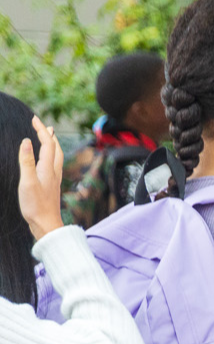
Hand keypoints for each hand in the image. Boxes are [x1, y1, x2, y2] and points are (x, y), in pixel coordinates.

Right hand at [18, 115, 65, 238]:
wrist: (47, 224)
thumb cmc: (36, 205)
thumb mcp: (27, 182)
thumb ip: (26, 161)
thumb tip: (26, 141)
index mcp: (48, 168)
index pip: (47, 143)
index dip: (41, 130)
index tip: (34, 118)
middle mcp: (54, 172)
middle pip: (55, 148)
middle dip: (48, 135)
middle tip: (42, 125)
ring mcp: (54, 179)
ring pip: (56, 156)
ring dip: (52, 144)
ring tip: (48, 138)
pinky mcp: (52, 186)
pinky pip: (53, 165)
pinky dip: (50, 156)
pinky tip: (46, 161)